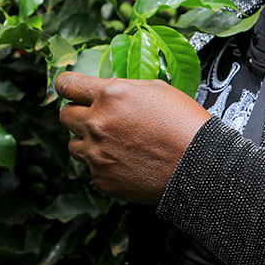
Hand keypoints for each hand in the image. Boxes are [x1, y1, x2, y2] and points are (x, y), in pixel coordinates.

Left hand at [55, 72, 211, 203]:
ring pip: (73, 144)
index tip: (68, 88)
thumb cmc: (183, 124)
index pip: (67, 85)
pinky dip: (103, 164)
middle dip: (78, 114)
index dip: (66, 86)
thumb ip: (121, 88)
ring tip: (114, 142)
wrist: (200, 167)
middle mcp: (97, 124)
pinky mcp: (102, 179)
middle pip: (64, 116)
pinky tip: (126, 160)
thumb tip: (102, 91)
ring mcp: (97, 154)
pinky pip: (90, 168)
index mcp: (110, 96)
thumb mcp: (155, 89)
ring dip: (87, 141)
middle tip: (97, 118)